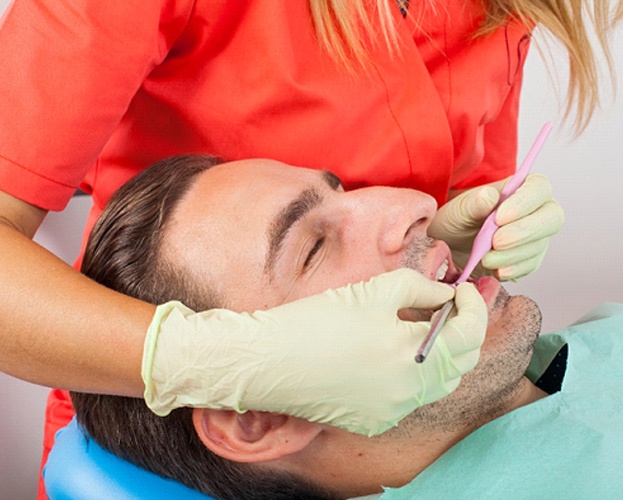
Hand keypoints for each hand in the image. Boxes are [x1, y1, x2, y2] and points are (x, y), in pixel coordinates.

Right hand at [142, 268, 486, 435]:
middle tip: (449, 305)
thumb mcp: (375, 290)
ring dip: (440, 354)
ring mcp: (392, 413)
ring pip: (436, 383)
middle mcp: (410, 394)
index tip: (466, 287)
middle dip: (463, 331)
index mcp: (414, 358)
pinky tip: (392, 355)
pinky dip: (413, 375)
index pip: (468, 333)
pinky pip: (408, 398)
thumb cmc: (317, 320)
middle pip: (459, 363)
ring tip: (421, 327)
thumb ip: (422, 288)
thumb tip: (447, 295)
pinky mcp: (372, 421)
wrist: (267, 360)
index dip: (474, 306)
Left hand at [429, 174, 564, 279]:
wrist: (451, 245)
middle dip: (524, 232)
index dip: (524, 203)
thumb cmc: (457, 220)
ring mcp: (536, 236)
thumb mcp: (458, 210)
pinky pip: (530, 265)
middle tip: (496, 242)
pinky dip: (513, 269)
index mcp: (521, 187)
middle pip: (551, 218)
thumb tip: (489, 196)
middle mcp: (536, 210)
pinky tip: (496, 270)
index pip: (539, 188)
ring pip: (539, 245)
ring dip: (512, 254)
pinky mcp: (529, 259)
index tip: (499, 218)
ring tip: (486, 258)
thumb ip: (473, 204)